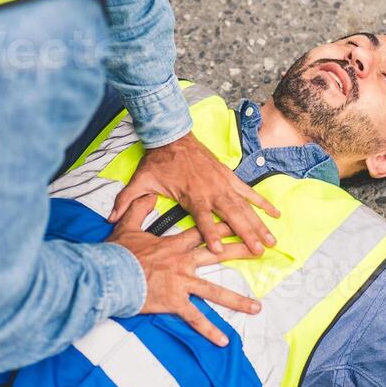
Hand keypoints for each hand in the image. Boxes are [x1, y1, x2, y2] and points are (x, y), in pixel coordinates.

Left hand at [108, 131, 280, 255]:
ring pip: (244, 207)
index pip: (203, 219)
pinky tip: (276, 214)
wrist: (173, 135)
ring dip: (259, 224)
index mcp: (192, 195)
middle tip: (259, 251)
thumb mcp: (140, 181)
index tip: (219, 251)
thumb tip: (110, 218)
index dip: (211, 235)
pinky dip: (263, 203)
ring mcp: (223, 184)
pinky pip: (249, 192)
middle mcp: (211, 191)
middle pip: (231, 216)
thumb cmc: (158, 162)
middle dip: (246, 234)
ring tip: (272, 240)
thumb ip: (127, 202)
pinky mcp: (229, 177)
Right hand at [108, 197, 261, 345]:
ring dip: (236, 300)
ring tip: (256, 307)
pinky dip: (209, 330)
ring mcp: (181, 283)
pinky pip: (195, 318)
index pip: (203, 232)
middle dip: (240, 251)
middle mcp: (183, 262)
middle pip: (217, 255)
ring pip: (214, 292)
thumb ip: (138, 209)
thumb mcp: (128, 226)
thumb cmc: (117, 254)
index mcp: (174, 245)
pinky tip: (223, 340)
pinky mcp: (175, 302)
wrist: (109, 275)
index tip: (239, 222)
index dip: (222, 227)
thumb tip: (147, 194)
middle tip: (260, 251)